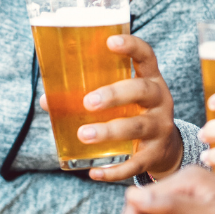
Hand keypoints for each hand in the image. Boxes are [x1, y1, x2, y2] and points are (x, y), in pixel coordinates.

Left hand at [39, 35, 182, 181]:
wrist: (166, 148)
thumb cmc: (135, 113)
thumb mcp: (123, 99)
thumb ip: (89, 94)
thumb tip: (47, 100)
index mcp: (151, 79)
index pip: (146, 56)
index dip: (131, 46)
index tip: (110, 41)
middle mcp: (160, 100)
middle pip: (142, 91)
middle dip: (114, 94)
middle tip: (87, 102)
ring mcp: (160, 128)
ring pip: (138, 127)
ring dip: (109, 131)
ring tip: (83, 134)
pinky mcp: (155, 155)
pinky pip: (135, 163)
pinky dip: (114, 170)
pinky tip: (94, 172)